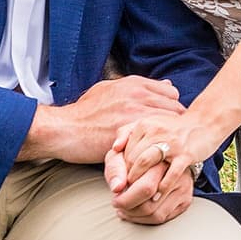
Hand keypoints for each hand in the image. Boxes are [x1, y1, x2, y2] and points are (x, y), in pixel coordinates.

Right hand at [19, 76, 183, 163]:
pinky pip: (155, 140)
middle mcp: (138, 95)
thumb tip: (166, 85)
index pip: (172, 93)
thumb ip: (139, 87)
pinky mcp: (130, 134)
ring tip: (163, 147)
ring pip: (169, 126)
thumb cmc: (84, 112)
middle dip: (175, 124)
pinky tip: (153, 155)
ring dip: (169, 137)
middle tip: (169, 138)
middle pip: (175, 109)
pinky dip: (158, 148)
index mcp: (135, 84)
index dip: (171, 108)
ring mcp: (134, 114)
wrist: (64, 129)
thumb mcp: (110, 89)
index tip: (167, 121)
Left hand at [105, 150, 194, 224]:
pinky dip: (144, 219)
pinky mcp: (186, 199)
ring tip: (123, 209)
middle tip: (117, 202)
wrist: (165, 152)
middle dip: (128, 205)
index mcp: (162, 158)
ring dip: (134, 215)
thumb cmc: (137, 156)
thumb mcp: (122, 154)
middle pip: (149, 200)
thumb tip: (117, 188)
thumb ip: (116, 167)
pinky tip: (134, 212)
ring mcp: (183, 187)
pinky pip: (162, 217)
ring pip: (155, 213)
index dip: (125, 195)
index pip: (145, 186)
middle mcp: (177, 172)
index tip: (116, 193)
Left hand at [113, 110, 224, 196]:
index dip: (122, 170)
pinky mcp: (185, 154)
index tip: (123, 183)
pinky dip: (161, 186)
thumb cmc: (174, 129)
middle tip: (125, 193)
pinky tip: (157, 195)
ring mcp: (171, 143)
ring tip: (138, 194)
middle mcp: (156, 131)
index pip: (125, 151)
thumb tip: (115, 148)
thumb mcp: (151, 124)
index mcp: (145, 125)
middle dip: (127, 179)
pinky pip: (170, 173)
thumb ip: (129, 133)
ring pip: (146, 163)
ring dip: (138, 182)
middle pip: (132, 158)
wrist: (205, 123)